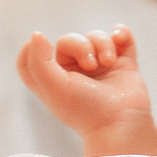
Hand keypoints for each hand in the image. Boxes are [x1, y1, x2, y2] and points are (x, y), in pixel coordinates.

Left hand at [15, 28, 150, 135]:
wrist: (121, 123)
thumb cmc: (85, 110)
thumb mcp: (53, 88)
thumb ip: (38, 61)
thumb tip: (37, 34)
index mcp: (53, 81)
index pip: (33, 60)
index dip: (33, 48)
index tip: (42, 43)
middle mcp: (75, 73)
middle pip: (69, 41)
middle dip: (81, 45)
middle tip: (90, 65)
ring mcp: (101, 68)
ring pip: (95, 37)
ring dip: (103, 43)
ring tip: (108, 62)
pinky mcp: (123, 65)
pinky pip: (121, 37)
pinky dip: (122, 33)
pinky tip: (119, 39)